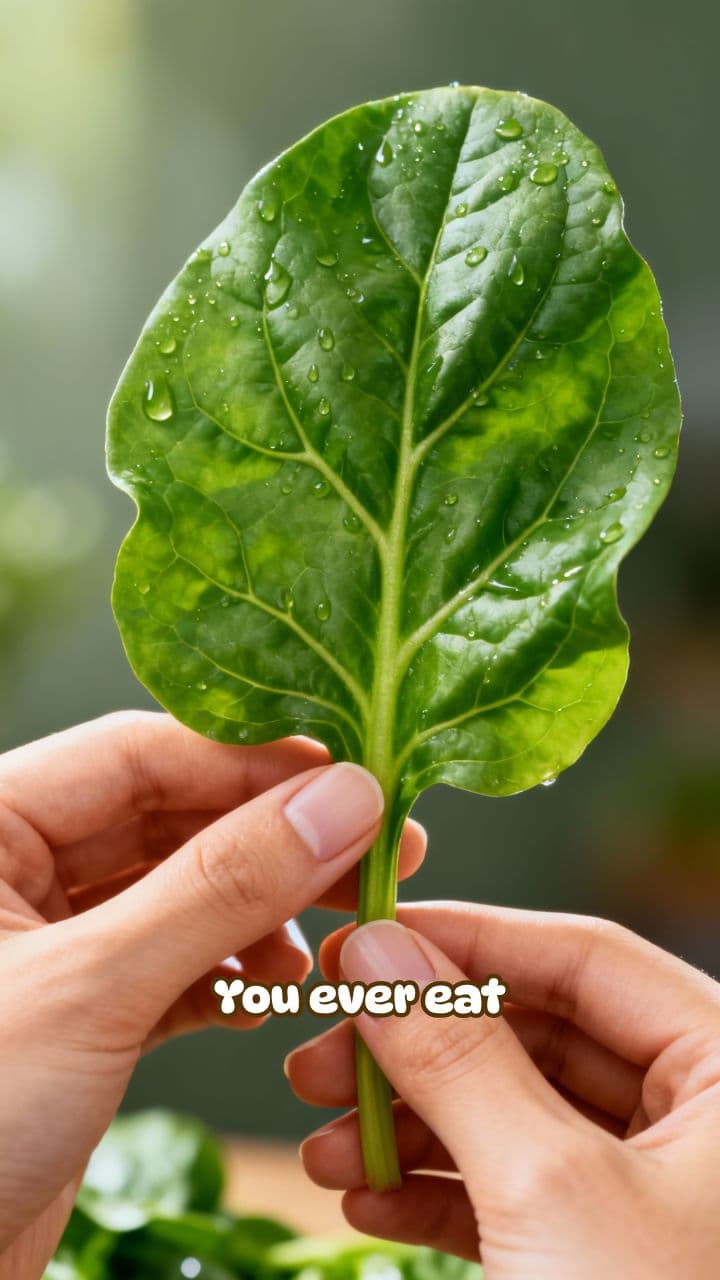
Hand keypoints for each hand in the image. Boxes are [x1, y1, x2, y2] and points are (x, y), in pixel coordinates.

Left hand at [0, 711, 424, 1274]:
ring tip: (331, 937)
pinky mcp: (77, 1017)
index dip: (254, 762)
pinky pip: (171, 966)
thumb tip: (340, 802)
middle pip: (170, 818)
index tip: (352, 780)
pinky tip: (274, 989)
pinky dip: (229, 974)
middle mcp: (15, 871)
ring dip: (260, 910)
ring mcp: (49, 946)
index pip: (142, 753)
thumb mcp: (92, 987)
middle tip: (375, 849)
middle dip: (273, 839)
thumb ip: (221, 888)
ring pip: (179, 893)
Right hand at [287, 903, 719, 1278]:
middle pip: (539, 1033)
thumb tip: (380, 948)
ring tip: (322, 1141)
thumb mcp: (549, 1190)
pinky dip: (438, 1189)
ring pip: (518, 1111)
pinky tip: (365, 1196)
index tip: (364, 936)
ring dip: (412, 1122)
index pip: (585, 958)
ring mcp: (659, 1190)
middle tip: (319, 1053)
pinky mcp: (612, 1251)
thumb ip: (459, 1054)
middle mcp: (704, 1116)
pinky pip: (519, 1188)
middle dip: (420, 1044)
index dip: (467, 936)